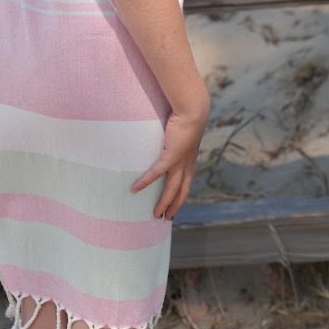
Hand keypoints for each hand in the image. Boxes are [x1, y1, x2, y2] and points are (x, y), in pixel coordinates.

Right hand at [131, 104, 209, 220]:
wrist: (193, 111)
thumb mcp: (182, 132)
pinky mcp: (171, 155)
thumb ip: (175, 139)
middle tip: (166, 218)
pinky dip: (146, 182)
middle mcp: (187, 165)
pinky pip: (157, 173)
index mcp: (190, 161)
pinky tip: (136, 188)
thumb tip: (167, 137)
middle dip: (174, 206)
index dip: (181, 197)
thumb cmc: (186, 117)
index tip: (175, 207)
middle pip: (181, 191)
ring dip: (164, 202)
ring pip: (172, 189)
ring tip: (155, 214)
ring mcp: (180, 162)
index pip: (186, 184)